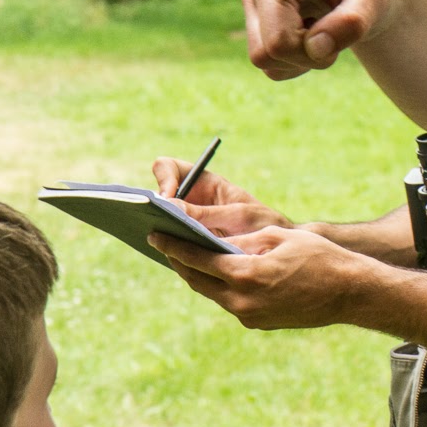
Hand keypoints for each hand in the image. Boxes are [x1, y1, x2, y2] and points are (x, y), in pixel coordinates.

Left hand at [148, 226, 369, 329]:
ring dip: (199, 276)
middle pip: (197, 281)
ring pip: (212, 293)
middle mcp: (242, 301)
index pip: (197, 259)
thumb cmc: (319, 256)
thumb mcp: (279, 237)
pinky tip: (219, 274)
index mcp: (246, 275)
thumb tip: (211, 239)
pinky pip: (230, 302)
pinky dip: (220, 286)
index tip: (155, 235)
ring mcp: (249, 315)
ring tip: (188, 257)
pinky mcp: (257, 322)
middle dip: (180, 262)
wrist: (349, 292)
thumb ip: (241, 240)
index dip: (173, 246)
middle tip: (166, 244)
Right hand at [151, 157, 292, 236]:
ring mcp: (185, 224)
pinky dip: (167, 250)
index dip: (163, 178)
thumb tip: (167, 205)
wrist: (276, 250)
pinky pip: (168, 245)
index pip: (167, 168)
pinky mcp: (187, 246)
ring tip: (156, 241)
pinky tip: (171, 258)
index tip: (167, 199)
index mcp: (201, 182)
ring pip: (159, 223)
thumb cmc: (261, 224)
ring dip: (155, 231)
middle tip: (152, 224)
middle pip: (156, 198)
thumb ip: (205, 212)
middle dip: (150, 208)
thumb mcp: (238, 215)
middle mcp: (189, 201)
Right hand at [194, 0, 414, 80]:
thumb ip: (354, 21)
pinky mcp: (254, 32)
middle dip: (310, 54)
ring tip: (323, 32)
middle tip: (336, 35)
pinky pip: (270, 69)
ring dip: (303, 60)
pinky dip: (297, 65)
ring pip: (266, 59)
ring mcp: (253, 10)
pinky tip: (309, 39)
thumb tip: (315, 49)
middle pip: (275, 44)